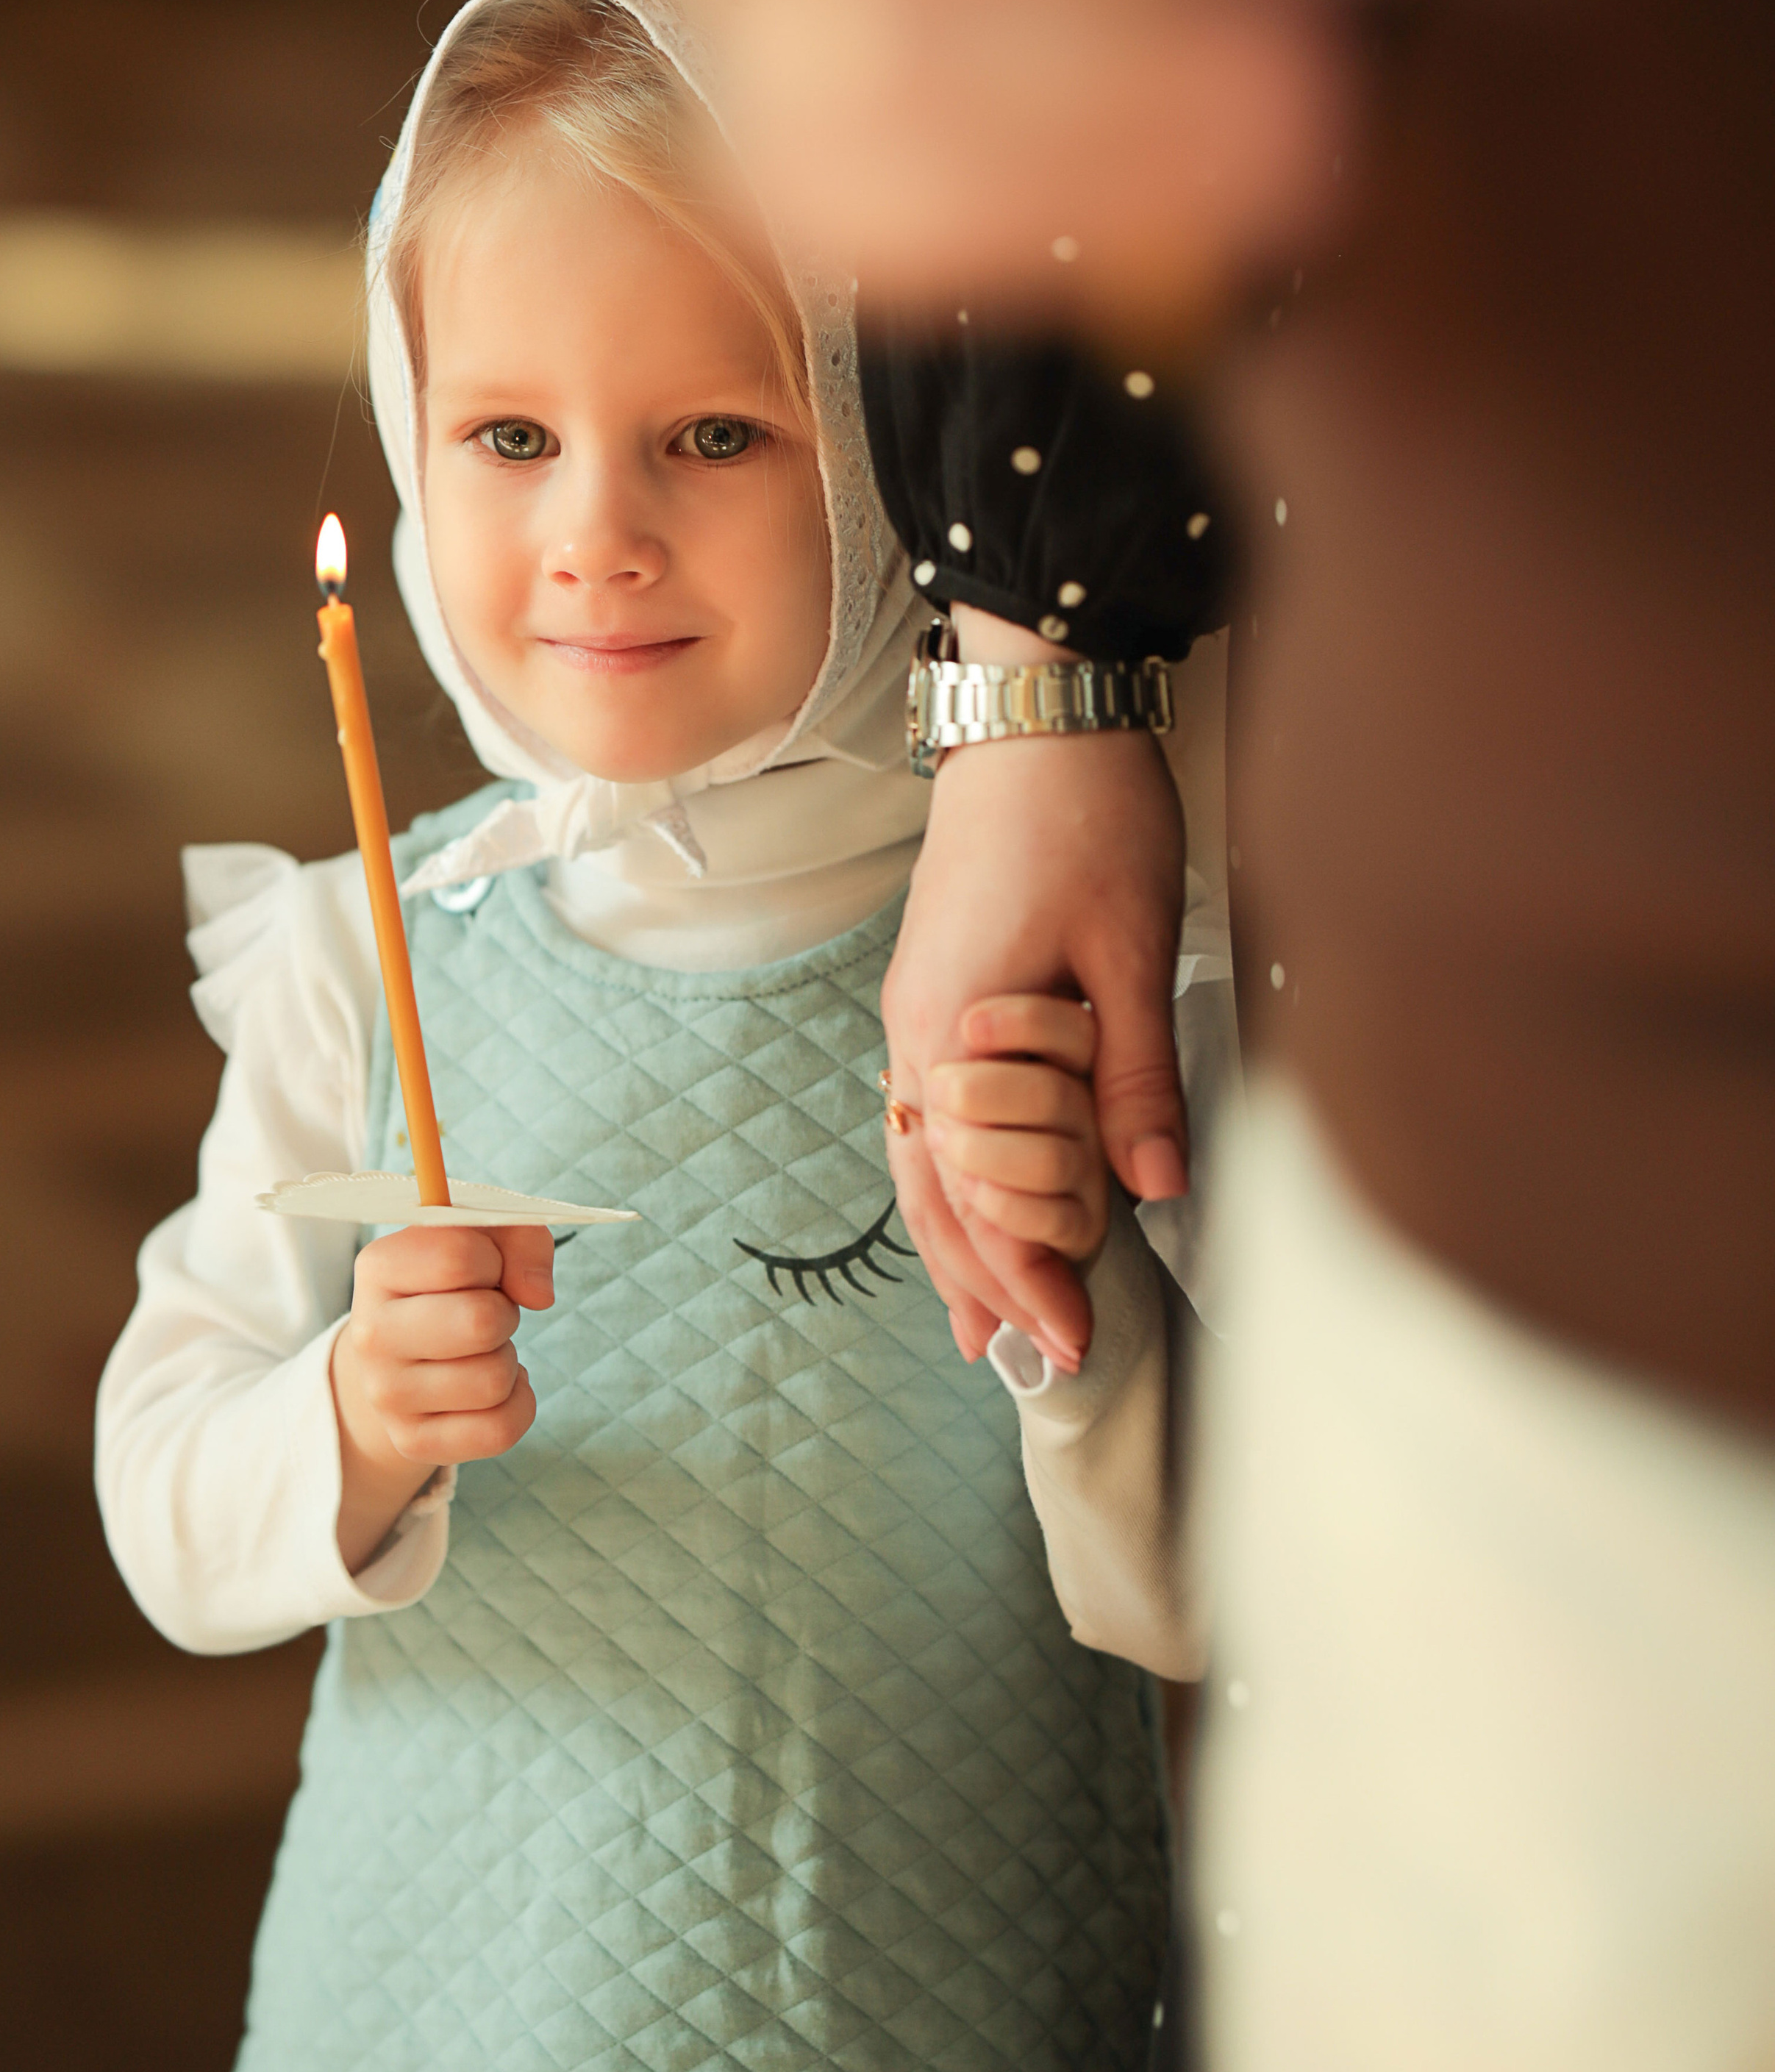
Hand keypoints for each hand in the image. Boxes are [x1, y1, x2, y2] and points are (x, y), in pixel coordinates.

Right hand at [330, 1220, 554, 1575]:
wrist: (402, 1354)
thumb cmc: (454, 1283)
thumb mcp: (484, 1238)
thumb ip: (520, 1236)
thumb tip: (538, 1296)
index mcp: (378, 1268)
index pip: (459, 1256)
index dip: (494, 1259)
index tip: (482, 1269)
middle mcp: (371, 1334)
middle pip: (481, 1322)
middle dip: (504, 1313)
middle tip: (486, 1313)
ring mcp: (387, 1395)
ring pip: (495, 1379)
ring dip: (507, 1358)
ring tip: (479, 1350)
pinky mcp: (413, 1441)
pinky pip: (501, 1430)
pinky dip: (518, 1402)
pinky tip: (494, 1387)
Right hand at [881, 607, 1188, 1367]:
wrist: (1033, 711)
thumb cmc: (1083, 812)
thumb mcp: (1131, 943)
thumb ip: (1135, 1072)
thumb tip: (1152, 1186)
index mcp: (957, 1029)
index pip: (980, 1189)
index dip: (1029, 1273)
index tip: (1073, 1340)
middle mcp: (919, 1031)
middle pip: (933, 1189)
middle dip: (986, 1277)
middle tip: (1035, 1360)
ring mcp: (919, 1010)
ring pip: (919, 1156)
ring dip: (954, 1239)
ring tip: (981, 1319)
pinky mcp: (937, 989)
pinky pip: (927, 1111)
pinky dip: (946, 1175)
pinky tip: (969, 1203)